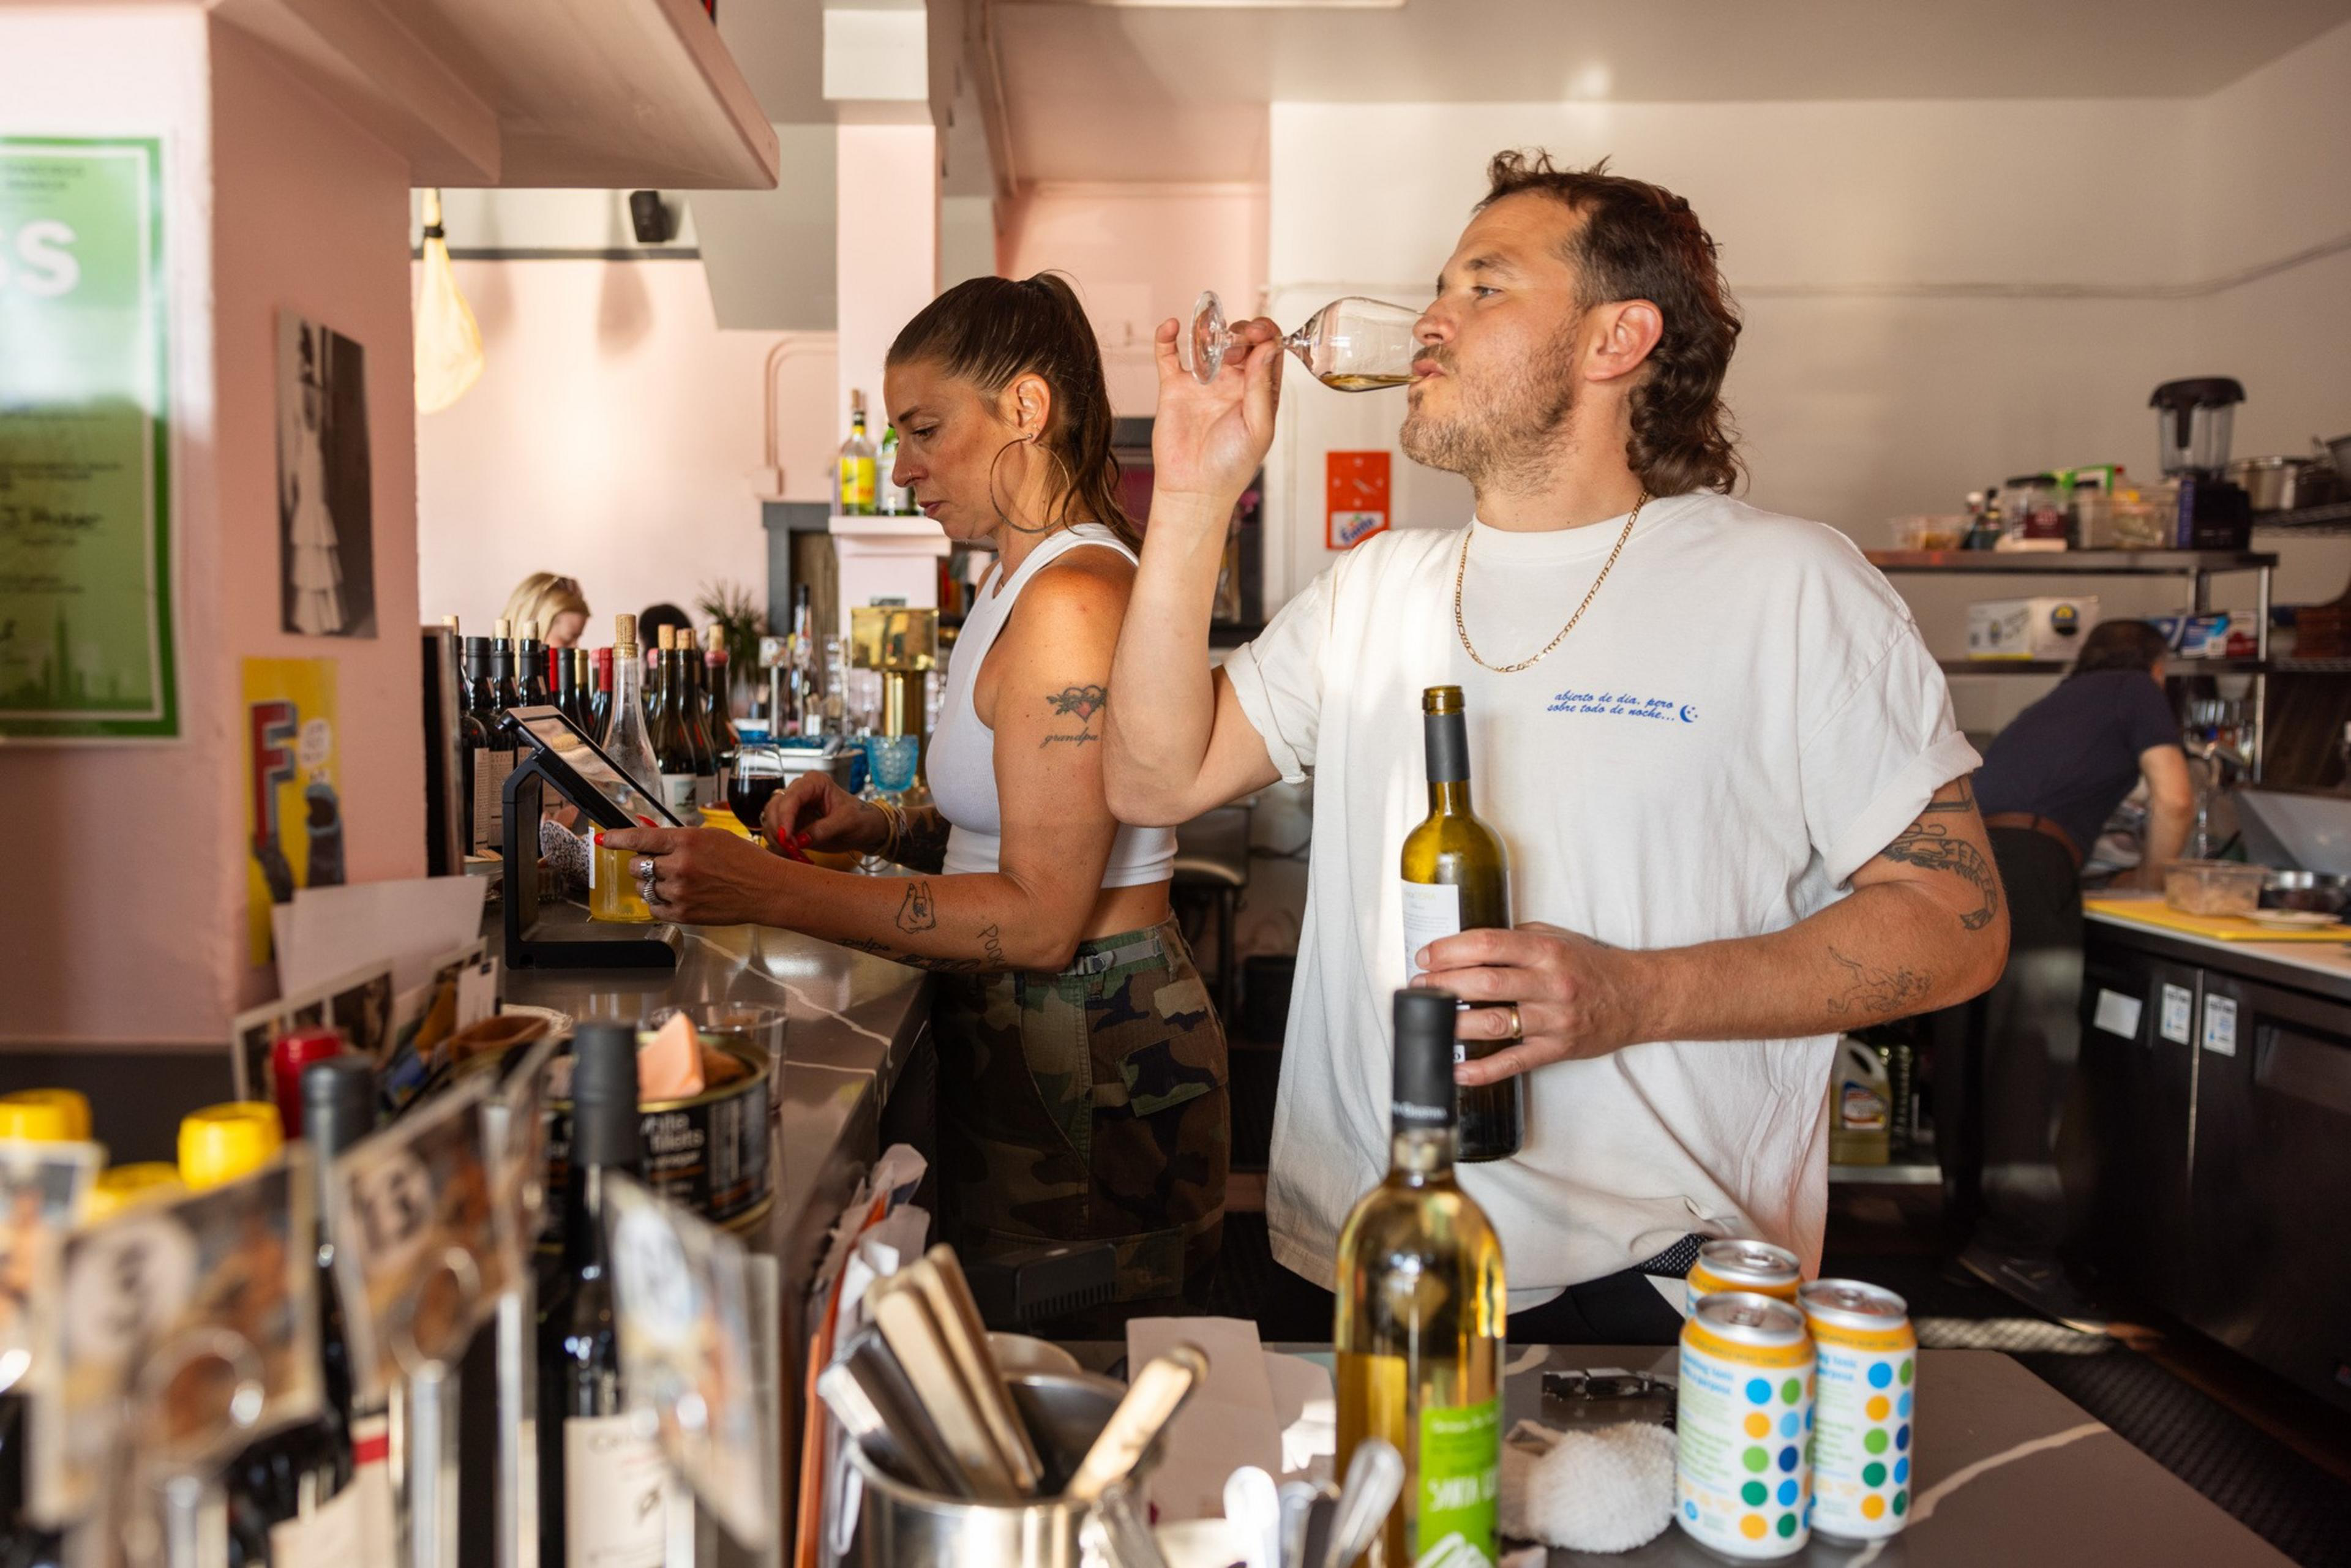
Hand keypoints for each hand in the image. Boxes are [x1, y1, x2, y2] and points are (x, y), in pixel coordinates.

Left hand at [598, 826, 797, 926]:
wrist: (765, 889)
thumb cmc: (744, 860)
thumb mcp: (712, 837)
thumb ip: (680, 838)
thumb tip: (651, 841)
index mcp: (686, 841)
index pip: (640, 838)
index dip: (618, 838)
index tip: (604, 839)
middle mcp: (679, 866)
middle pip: (637, 865)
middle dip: (642, 863)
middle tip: (659, 863)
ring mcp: (679, 892)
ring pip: (644, 887)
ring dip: (652, 883)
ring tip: (676, 881)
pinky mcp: (682, 914)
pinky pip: (654, 907)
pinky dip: (659, 901)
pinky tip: (676, 895)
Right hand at [764, 772, 881, 855]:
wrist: (866, 829)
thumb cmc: (861, 818)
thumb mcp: (846, 823)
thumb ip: (823, 830)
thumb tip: (800, 840)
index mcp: (814, 782)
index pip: (791, 797)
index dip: (784, 817)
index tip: (786, 838)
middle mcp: (799, 791)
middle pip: (774, 807)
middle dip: (778, 830)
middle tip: (789, 850)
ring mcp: (793, 807)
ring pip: (770, 820)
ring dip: (777, 839)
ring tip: (793, 854)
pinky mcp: (792, 823)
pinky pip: (776, 833)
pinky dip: (779, 845)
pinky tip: (791, 854)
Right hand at [1147, 314, 1283, 514]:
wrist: (1194, 490)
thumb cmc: (1231, 466)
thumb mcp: (1258, 428)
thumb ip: (1262, 387)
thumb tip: (1269, 347)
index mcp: (1259, 390)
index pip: (1267, 349)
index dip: (1265, 334)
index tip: (1259, 333)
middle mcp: (1233, 382)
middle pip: (1240, 340)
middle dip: (1239, 334)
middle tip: (1232, 349)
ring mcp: (1203, 383)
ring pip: (1207, 342)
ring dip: (1210, 332)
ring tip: (1211, 343)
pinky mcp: (1174, 387)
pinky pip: (1168, 355)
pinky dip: (1167, 337)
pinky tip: (1171, 326)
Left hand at [1413, 922, 1646, 1083]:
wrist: (1638, 998)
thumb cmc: (1591, 965)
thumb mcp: (1557, 938)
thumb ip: (1516, 939)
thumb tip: (1465, 944)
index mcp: (1546, 950)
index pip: (1489, 944)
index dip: (1451, 949)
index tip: (1426, 955)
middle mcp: (1549, 983)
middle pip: (1486, 982)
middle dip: (1444, 984)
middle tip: (1419, 986)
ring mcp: (1553, 1019)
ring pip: (1495, 1022)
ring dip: (1455, 1023)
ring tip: (1429, 1020)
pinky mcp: (1557, 1049)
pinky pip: (1515, 1062)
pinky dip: (1483, 1070)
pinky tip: (1458, 1071)